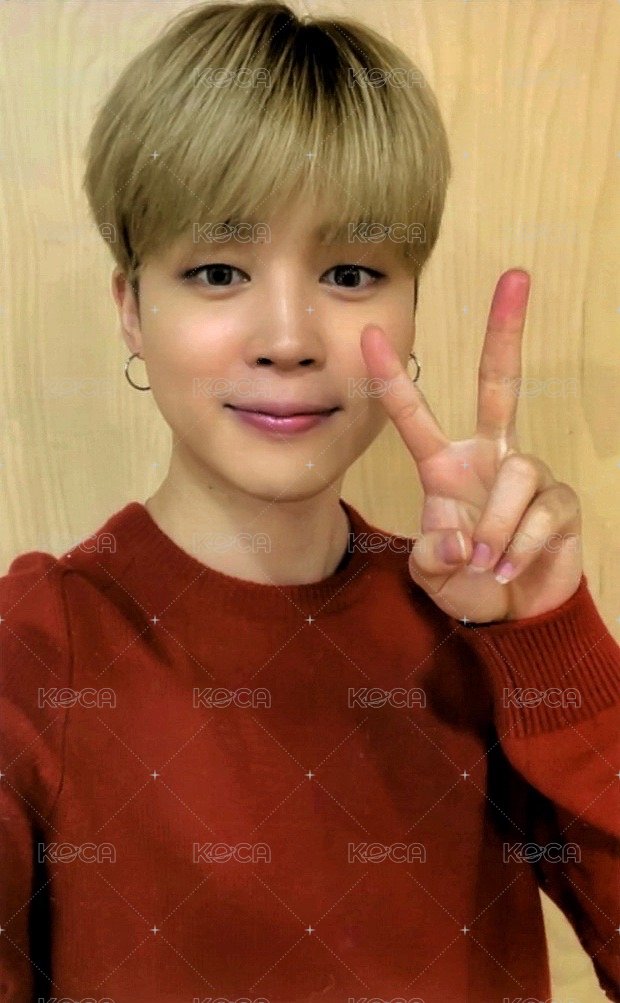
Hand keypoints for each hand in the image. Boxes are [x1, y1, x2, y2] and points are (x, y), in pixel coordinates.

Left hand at [360, 269, 582, 623]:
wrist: (513, 613)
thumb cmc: (465, 582)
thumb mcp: (431, 574)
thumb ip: (431, 557)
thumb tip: (457, 541)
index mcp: (445, 466)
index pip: (414, 414)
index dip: (392, 377)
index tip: (367, 335)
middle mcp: (488, 457)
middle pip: (499, 383)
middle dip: (505, 331)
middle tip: (515, 276)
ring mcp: (527, 476)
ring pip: (516, 475)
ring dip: (496, 527)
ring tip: (485, 563)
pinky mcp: (561, 501)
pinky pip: (543, 510)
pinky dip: (520, 546)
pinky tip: (507, 568)